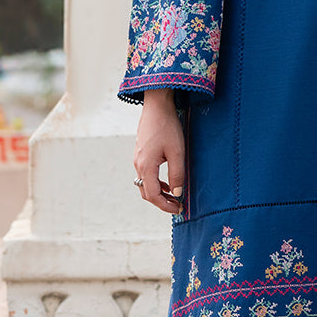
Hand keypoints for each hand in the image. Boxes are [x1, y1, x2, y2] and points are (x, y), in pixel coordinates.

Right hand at [134, 89, 185, 213]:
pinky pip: (146, 175)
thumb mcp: (177, 152)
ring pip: (145, 184)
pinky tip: (168, 183)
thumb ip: (177, 174)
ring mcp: (137, 159)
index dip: (165, 205)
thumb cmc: (168, 127)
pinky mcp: (140, 154)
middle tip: (178, 206)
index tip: (179, 209)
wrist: (156, 106)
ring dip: (159, 193)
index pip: (153, 195)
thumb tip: (177, 193)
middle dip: (162, 202)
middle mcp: (138, 165)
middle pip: (146, 193)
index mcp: (146, 166)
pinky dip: (156, 183)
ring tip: (175, 197)